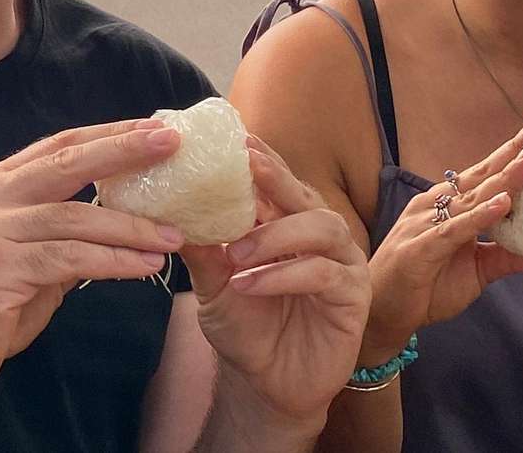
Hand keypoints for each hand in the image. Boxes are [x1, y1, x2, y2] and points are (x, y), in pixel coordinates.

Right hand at [0, 118, 188, 411]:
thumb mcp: (22, 256)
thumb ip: (59, 233)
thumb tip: (116, 221)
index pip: (58, 146)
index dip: (107, 134)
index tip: (154, 128)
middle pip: (66, 162)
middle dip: (123, 150)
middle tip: (171, 143)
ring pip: (75, 216)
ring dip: (131, 226)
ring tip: (174, 235)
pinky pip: (69, 259)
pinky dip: (113, 260)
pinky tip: (144, 266)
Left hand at [181, 136, 368, 428]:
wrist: (266, 384)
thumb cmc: (245, 328)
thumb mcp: (212, 286)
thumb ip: (201, 250)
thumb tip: (169, 211)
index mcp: (287, 224)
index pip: (277, 182)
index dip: (261, 159)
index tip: (236, 139)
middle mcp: (319, 236)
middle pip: (304, 195)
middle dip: (276, 178)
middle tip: (247, 166)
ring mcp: (342, 264)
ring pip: (321, 227)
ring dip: (275, 235)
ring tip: (236, 253)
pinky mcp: (353, 296)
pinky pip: (324, 273)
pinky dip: (283, 274)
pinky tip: (249, 284)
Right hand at [363, 113, 522, 361]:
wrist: (381, 314)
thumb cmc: (424, 287)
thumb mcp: (477, 270)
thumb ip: (508, 256)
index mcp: (448, 206)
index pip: (486, 175)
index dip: (514, 152)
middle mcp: (436, 207)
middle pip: (482, 175)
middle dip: (515, 150)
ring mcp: (426, 224)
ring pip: (472, 197)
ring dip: (504, 177)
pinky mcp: (421, 249)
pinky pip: (454, 230)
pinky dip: (479, 216)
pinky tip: (502, 204)